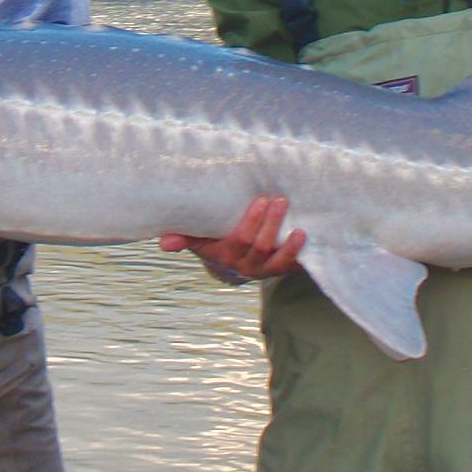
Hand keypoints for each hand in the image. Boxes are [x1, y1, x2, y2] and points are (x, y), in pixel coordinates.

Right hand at [159, 195, 305, 280]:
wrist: (231, 264)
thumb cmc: (214, 242)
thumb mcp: (198, 240)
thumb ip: (183, 238)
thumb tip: (163, 243)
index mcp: (225, 255)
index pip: (239, 240)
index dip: (251, 223)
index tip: (259, 201)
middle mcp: (245, 265)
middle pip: (261, 246)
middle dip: (271, 224)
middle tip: (279, 200)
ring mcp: (264, 270)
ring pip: (277, 259)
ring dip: (289, 245)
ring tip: (299, 229)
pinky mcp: (281, 270)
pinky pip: (292, 267)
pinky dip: (301, 256)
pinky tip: (308, 241)